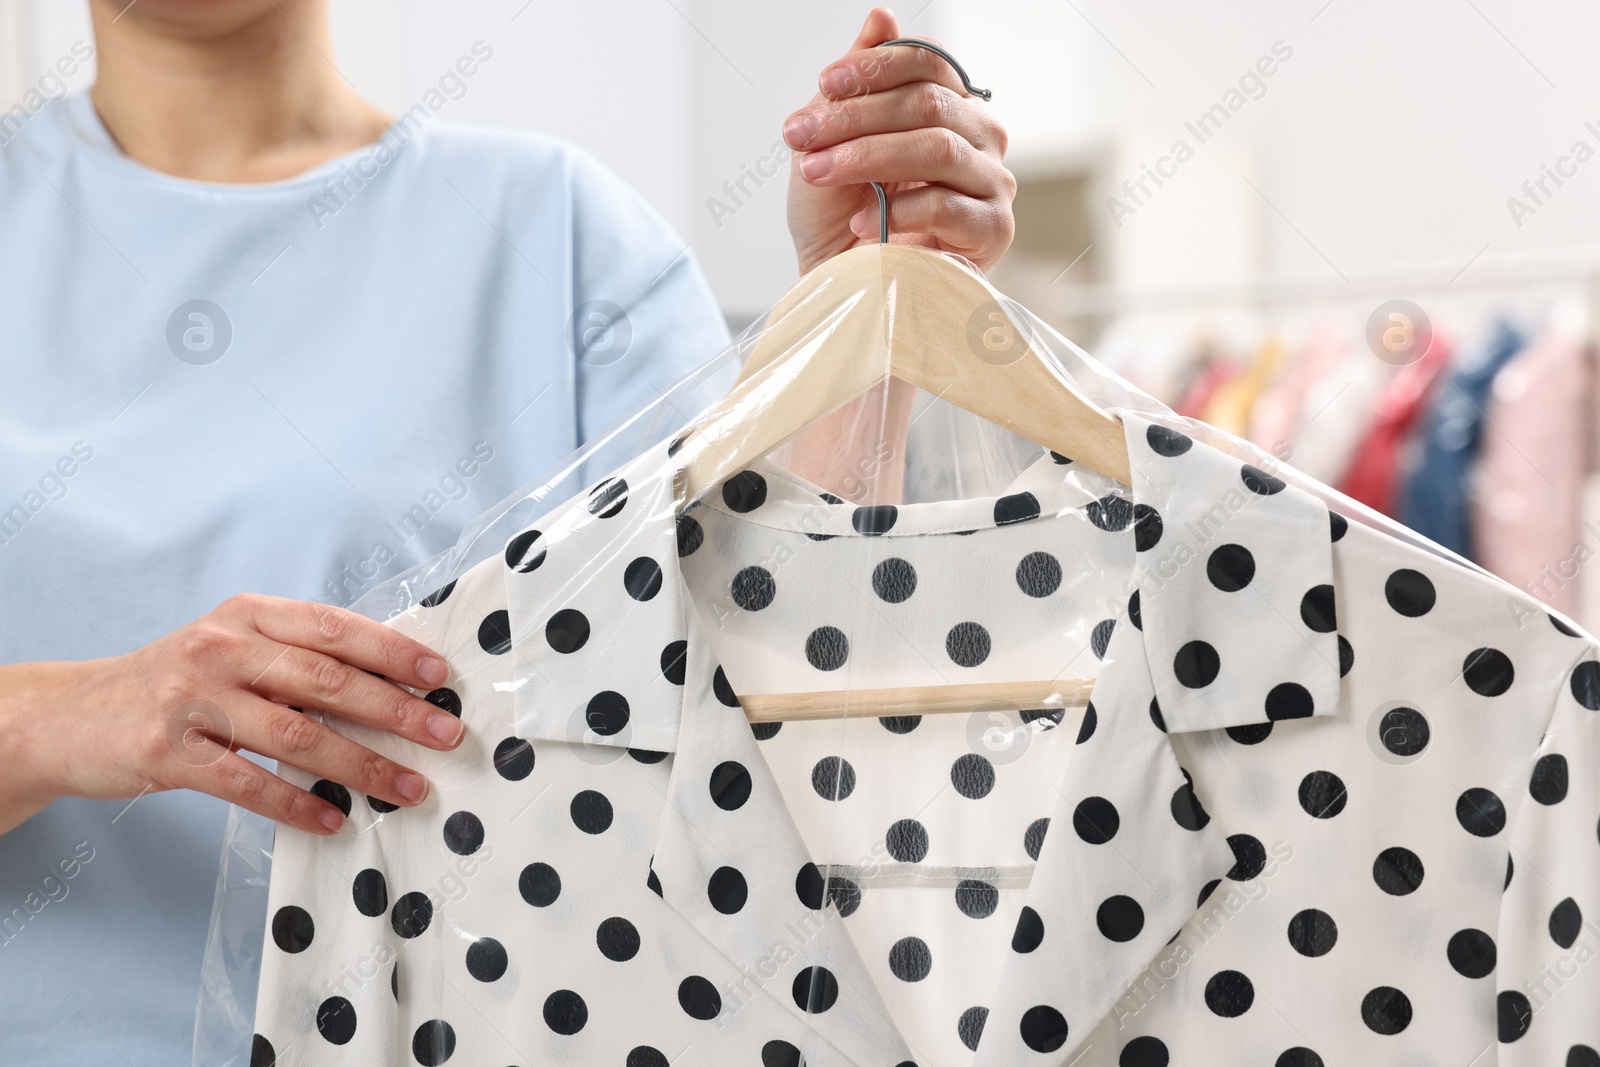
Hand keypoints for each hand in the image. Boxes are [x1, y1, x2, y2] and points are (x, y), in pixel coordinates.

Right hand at [0, 594, 461, 836]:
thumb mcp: (232, 649)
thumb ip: (296, 658)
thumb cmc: (176, 683)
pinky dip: (297, 805)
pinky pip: (248, 784)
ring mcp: (193, 700)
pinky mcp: (169, 753)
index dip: (391, 650)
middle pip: (326, 680)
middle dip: (395, 709)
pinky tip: (334, 820)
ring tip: (410, 787)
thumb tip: (389, 683)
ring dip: (362, 766)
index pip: (334, 628)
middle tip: (446, 733)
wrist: (70, 715)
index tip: (439, 674)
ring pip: (296, 735)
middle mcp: (222, 649)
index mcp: (248, 616)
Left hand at [784, 7, 1016, 275]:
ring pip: (937, 148)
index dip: (877, 66)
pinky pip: (948, 205)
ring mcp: (991, 184)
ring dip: (867, 157)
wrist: (842, 285)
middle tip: (802, 137)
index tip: (825, 84)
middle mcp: (981, 138)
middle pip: (930, 103)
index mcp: (950, 107)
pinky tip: (861, 220)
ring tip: (819, 172)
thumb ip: (858, 84)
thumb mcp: (832, 141)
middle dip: (857, 116)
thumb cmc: (838, 215)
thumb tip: (881, 16)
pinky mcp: (991, 232)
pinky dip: (898, 210)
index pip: (929, 64)